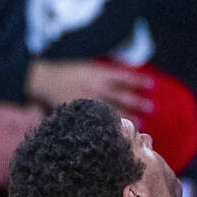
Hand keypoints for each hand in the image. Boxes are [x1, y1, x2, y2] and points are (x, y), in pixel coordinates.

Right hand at [26, 58, 153, 114]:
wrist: (45, 80)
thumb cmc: (70, 72)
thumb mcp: (89, 67)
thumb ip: (106, 74)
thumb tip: (128, 81)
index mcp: (98, 72)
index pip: (124, 76)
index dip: (139, 81)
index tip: (151, 84)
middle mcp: (95, 86)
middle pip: (121, 95)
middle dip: (137, 102)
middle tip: (151, 107)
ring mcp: (88, 100)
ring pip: (112, 110)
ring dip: (129, 116)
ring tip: (141, 122)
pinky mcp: (81, 111)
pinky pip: (99, 119)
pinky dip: (111, 124)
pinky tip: (120, 129)